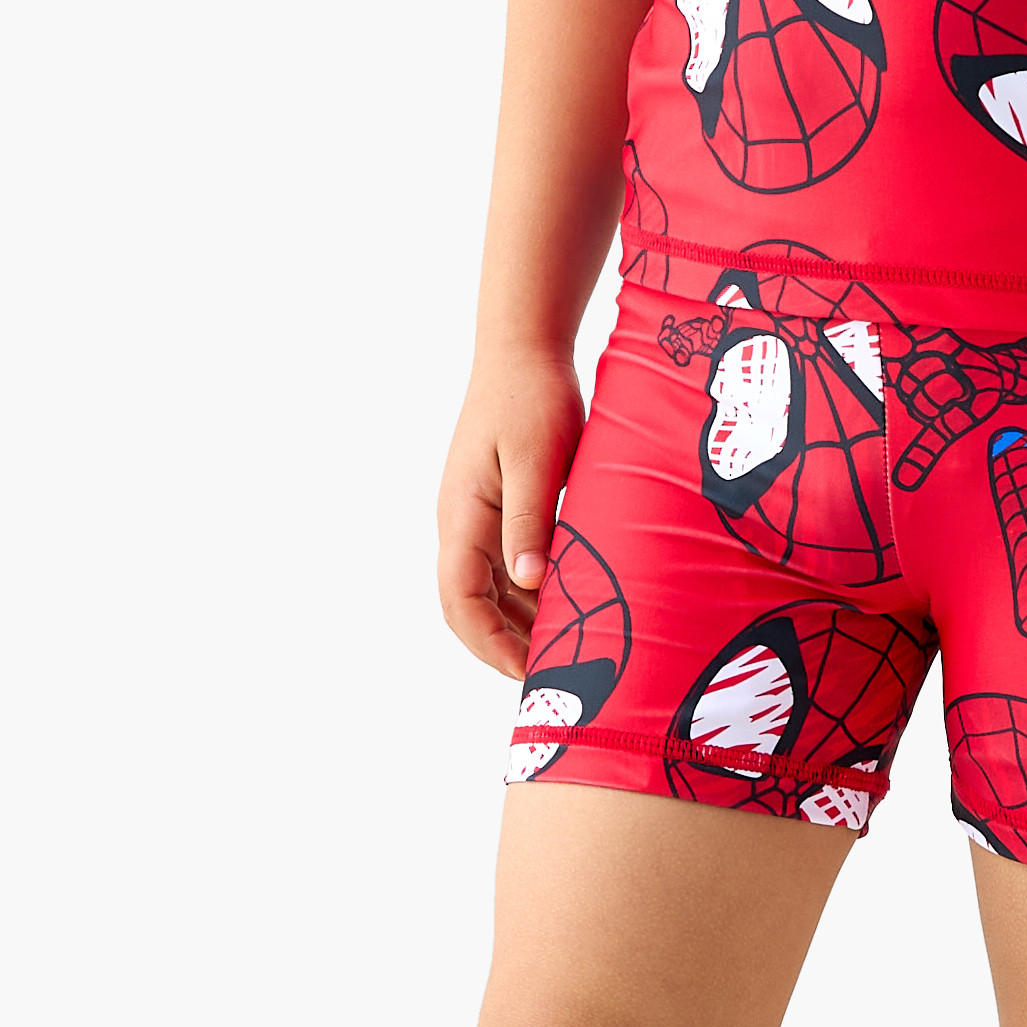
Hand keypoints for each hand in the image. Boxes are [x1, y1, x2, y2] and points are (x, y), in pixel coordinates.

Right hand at [435, 348, 586, 678]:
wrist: (524, 350)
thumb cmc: (531, 398)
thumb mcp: (536, 459)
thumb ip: (528, 520)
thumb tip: (528, 582)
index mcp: (461, 516)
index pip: (460, 601)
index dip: (490, 644)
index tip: (529, 673)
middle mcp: (461, 523)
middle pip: (468, 604)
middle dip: (503, 645)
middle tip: (552, 677)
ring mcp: (476, 515)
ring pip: (488, 587)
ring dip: (519, 620)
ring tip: (565, 648)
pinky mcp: (496, 505)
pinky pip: (505, 563)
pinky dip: (530, 589)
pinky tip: (566, 599)